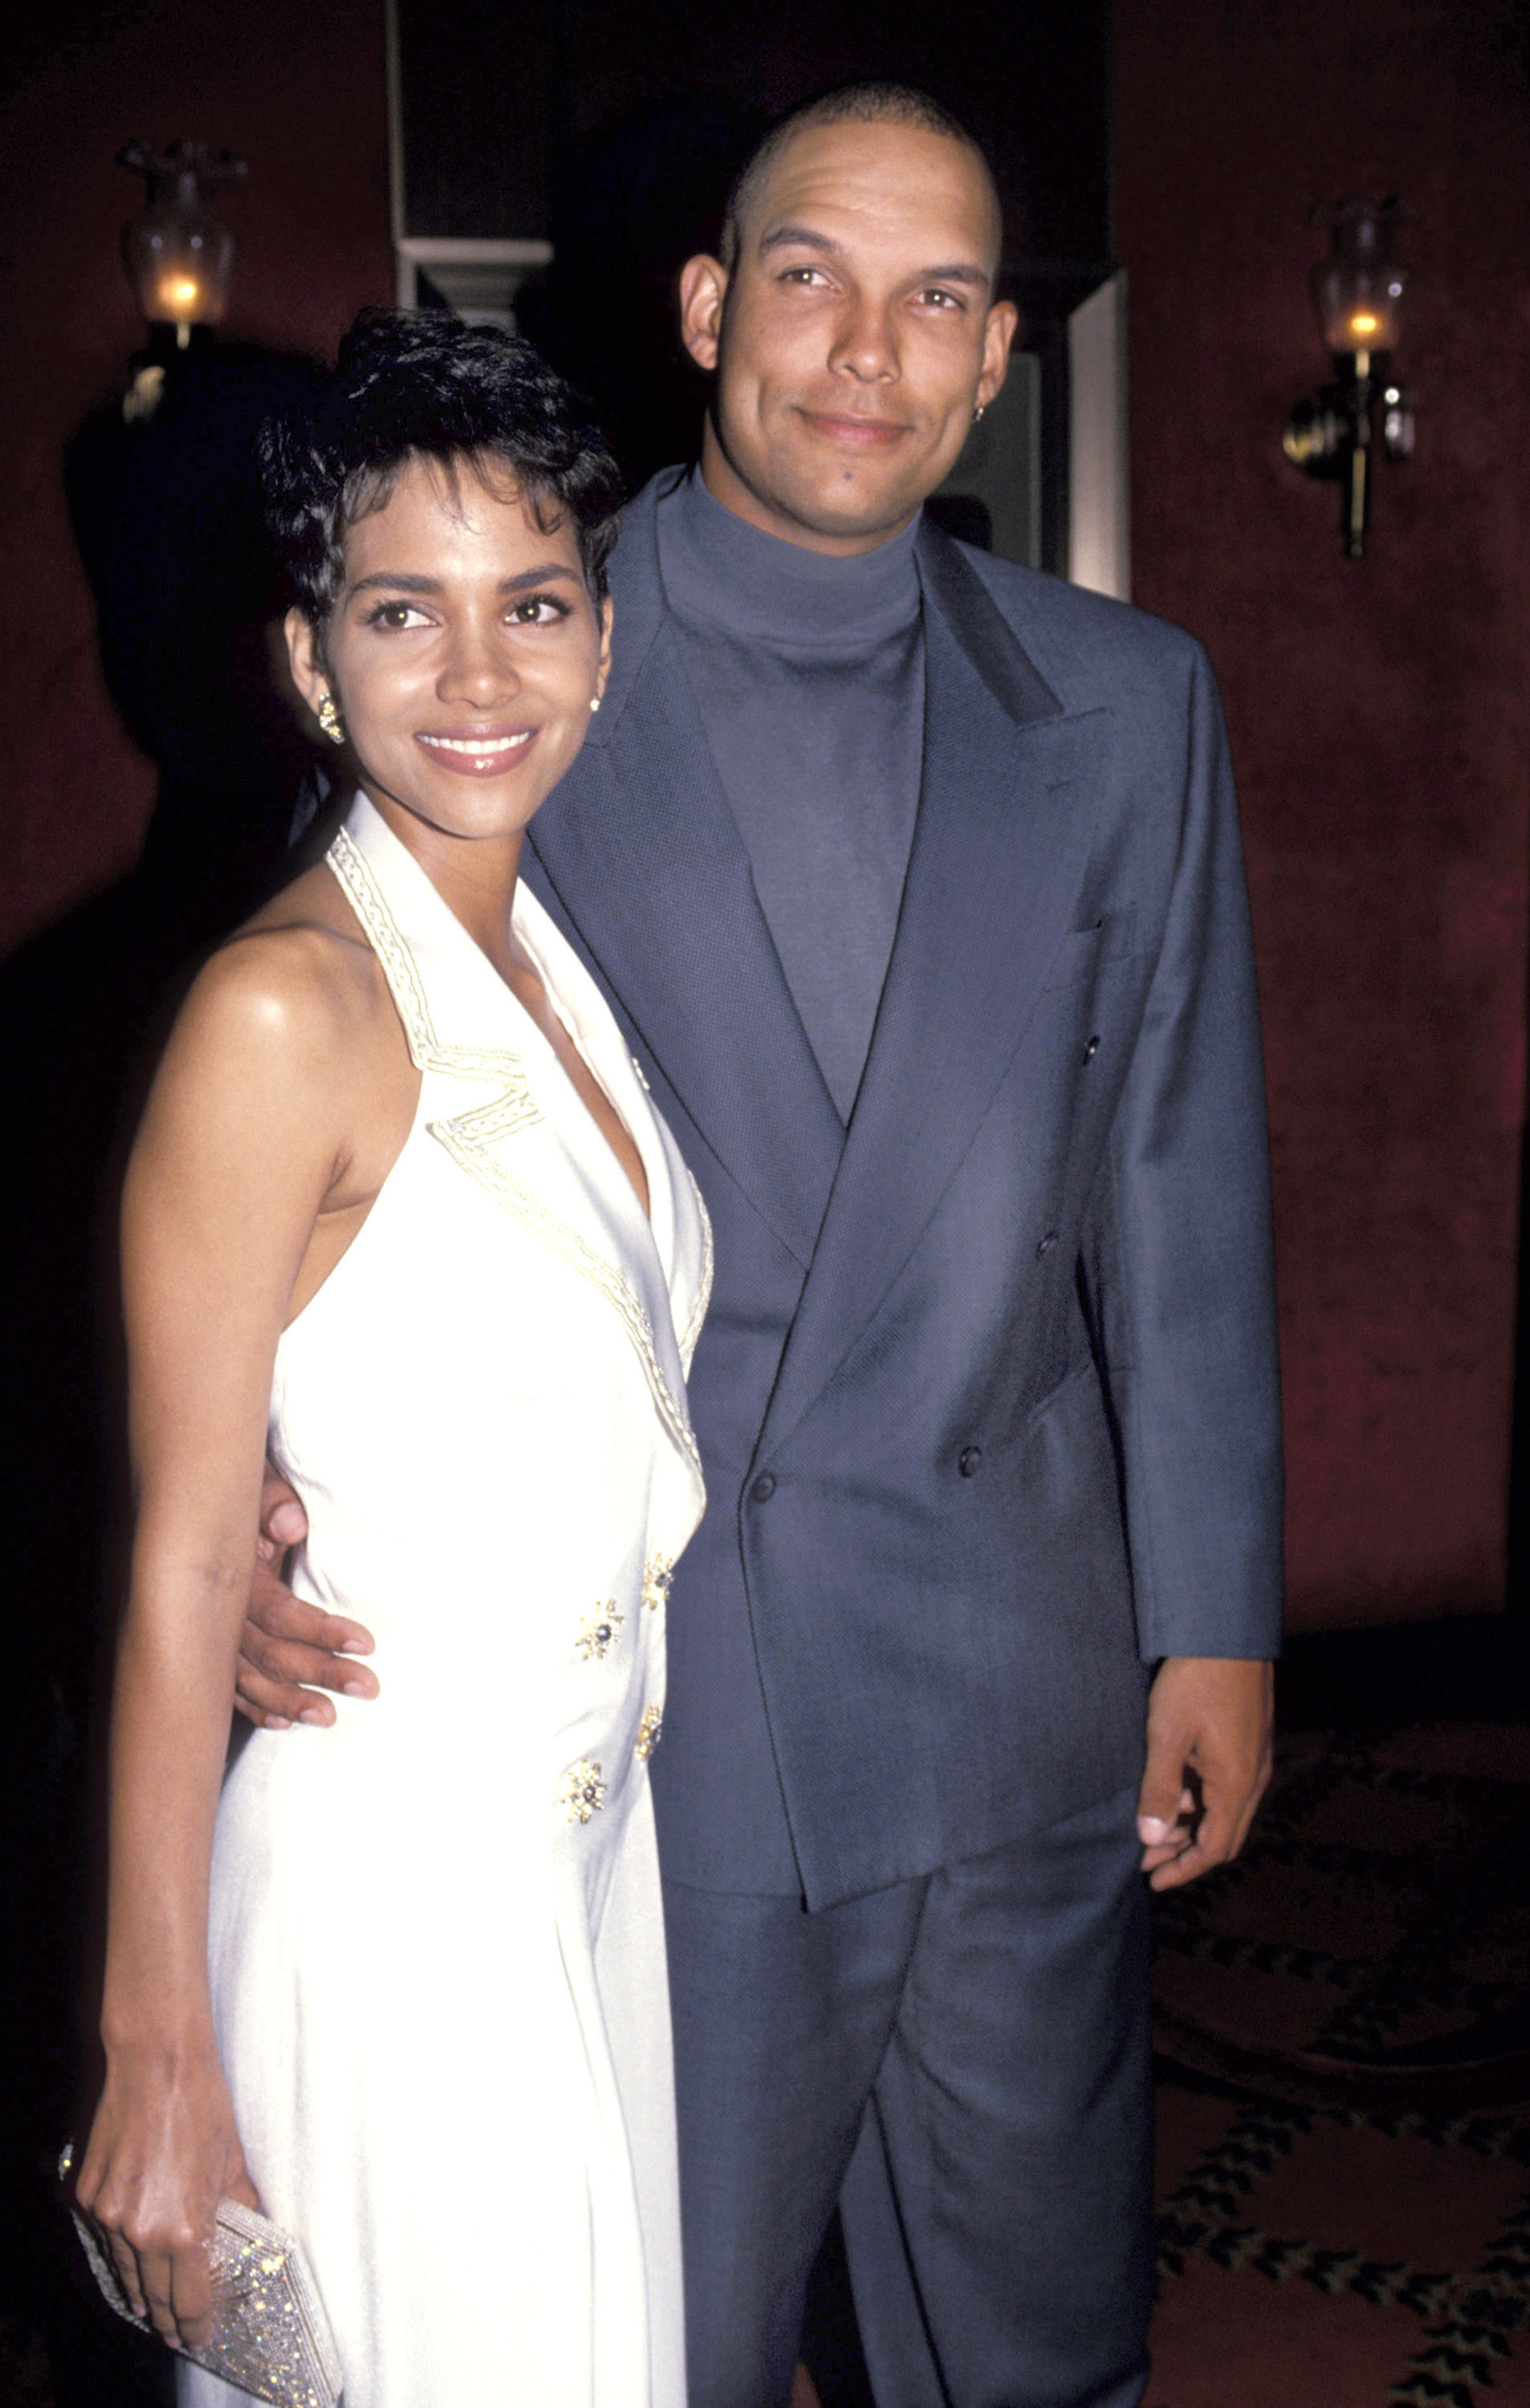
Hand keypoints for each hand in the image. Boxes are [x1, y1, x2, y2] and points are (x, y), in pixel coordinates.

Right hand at [73, 2043, 260, 2350]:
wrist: (156, 2063)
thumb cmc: (201, 2106)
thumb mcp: (231, 2162)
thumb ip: (238, 2206)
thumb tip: (248, 2229)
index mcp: (185, 2230)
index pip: (188, 2301)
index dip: (196, 2325)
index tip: (200, 2336)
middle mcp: (142, 2232)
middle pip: (153, 2297)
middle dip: (167, 2319)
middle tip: (177, 2333)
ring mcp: (108, 2216)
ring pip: (124, 2271)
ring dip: (140, 2290)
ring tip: (151, 2303)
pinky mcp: (87, 2196)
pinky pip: (105, 2237)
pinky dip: (118, 2250)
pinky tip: (130, 2253)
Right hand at [234, 1466, 377, 1727]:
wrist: (200, 1497)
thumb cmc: (244, 1491)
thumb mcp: (258, 1485)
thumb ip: (273, 1503)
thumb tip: (292, 1524)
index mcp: (235, 1574)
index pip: (279, 1613)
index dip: (321, 1631)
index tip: (365, 1643)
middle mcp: (218, 1611)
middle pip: (269, 1653)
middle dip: (319, 1673)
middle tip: (367, 1687)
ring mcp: (209, 1633)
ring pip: (247, 1678)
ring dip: (289, 1701)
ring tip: (329, 1718)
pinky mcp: (209, 1646)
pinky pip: (228, 1686)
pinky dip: (254, 1706)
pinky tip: (280, 1724)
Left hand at [1136, 1656, 1272, 1890]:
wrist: (1227, 1630)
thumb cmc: (1195, 1680)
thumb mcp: (1167, 1736)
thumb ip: (1160, 1789)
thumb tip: (1151, 1838)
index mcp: (1236, 1783)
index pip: (1215, 1848)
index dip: (1184, 1869)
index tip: (1153, 1880)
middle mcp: (1253, 1777)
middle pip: (1224, 1835)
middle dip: (1186, 1854)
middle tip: (1147, 1861)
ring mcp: (1254, 1757)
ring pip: (1226, 1811)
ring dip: (1192, 1826)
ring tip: (1153, 1831)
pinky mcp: (1249, 1739)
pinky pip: (1228, 1787)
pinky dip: (1201, 1801)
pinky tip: (1173, 1793)